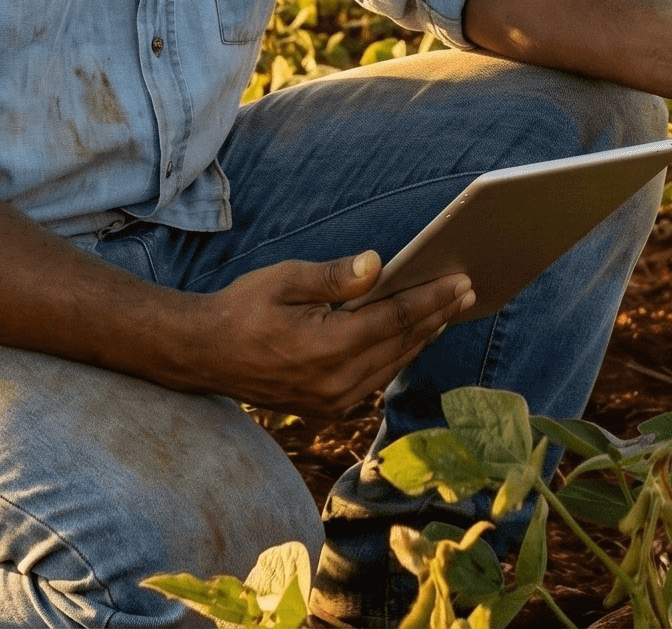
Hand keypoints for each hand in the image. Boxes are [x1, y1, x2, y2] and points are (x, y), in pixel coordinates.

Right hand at [191, 252, 474, 416]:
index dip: (431, 299)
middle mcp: (336, 383)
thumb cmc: (242, 309)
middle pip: (402, 344)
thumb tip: (379, 264)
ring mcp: (333, 401)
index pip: (395, 320)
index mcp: (327, 348)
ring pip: (394, 365)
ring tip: (450, 309)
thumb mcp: (284, 280)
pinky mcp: (328, 407)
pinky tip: (414, 335)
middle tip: (468, 290)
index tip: (460, 280)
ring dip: (424, 336)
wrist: (204, 355)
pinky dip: (399, 354)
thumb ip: (334, 277)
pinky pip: (377, 379)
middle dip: (437, 315)